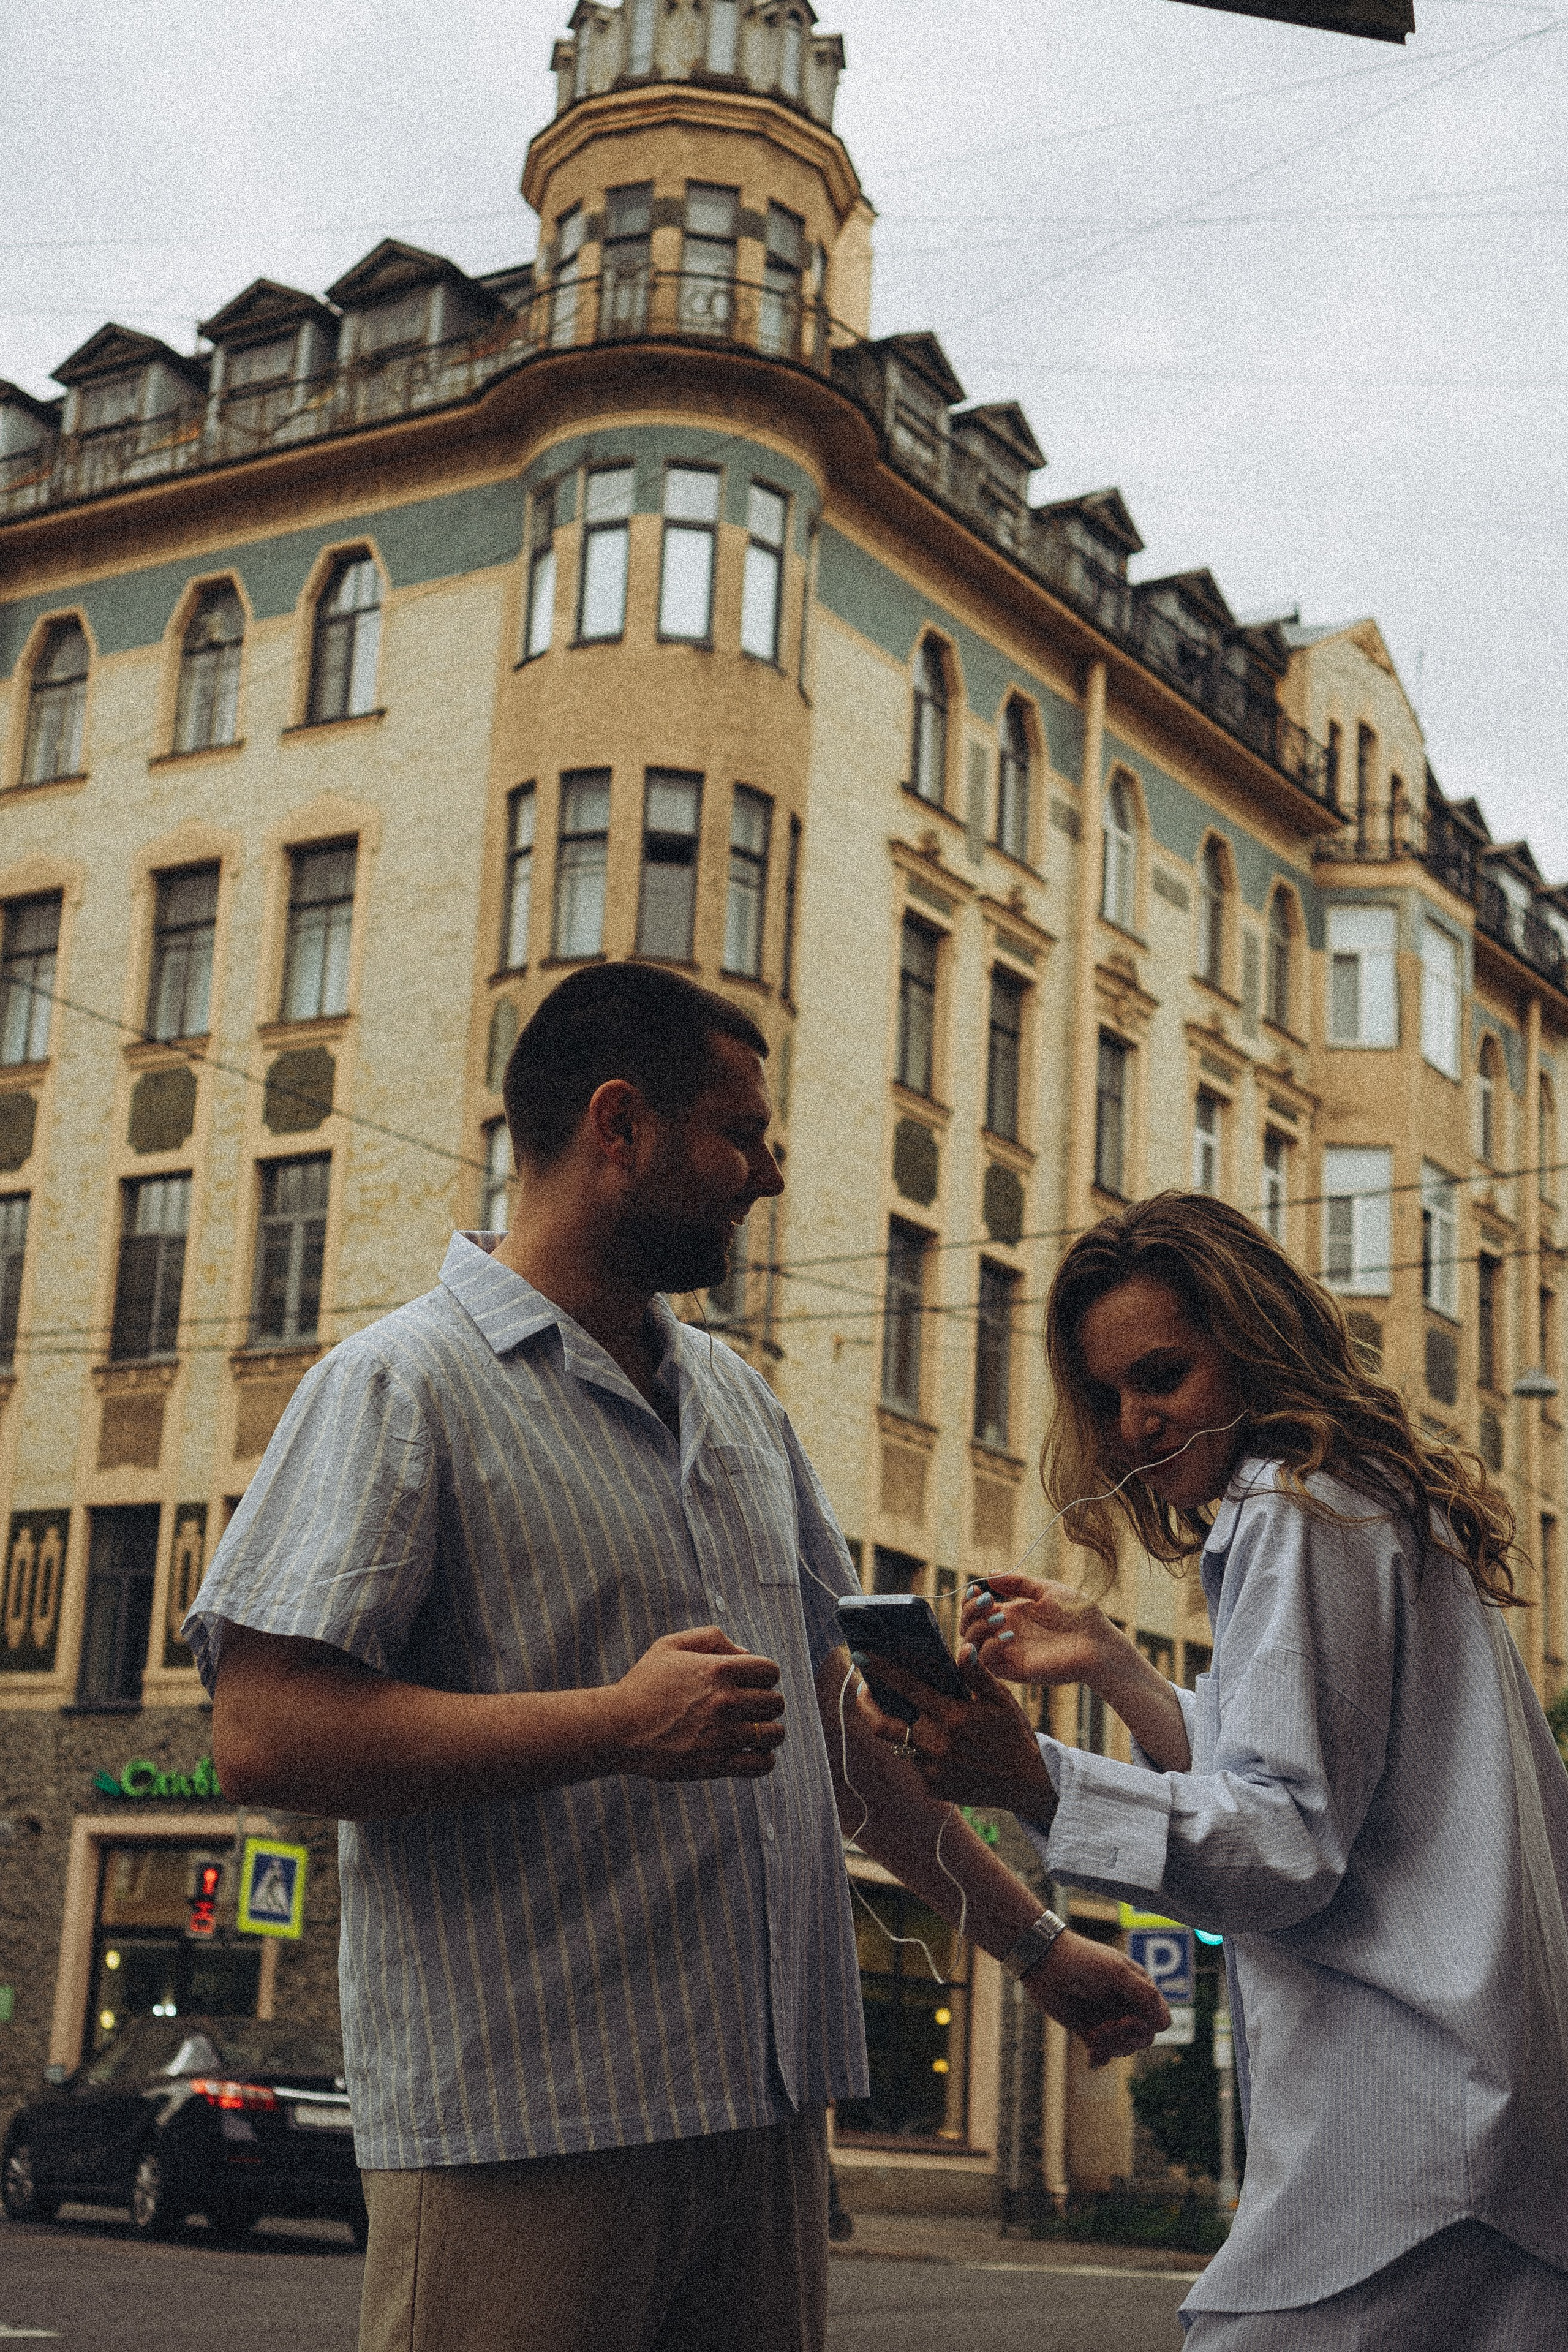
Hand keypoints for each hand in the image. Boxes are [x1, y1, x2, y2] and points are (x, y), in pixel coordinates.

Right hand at [611, 1628, 784, 1779]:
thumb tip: (746, 1653)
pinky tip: (752, 1753)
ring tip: (753, 1731)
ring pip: (774, 1734)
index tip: (749, 1683)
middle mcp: (726, 1701)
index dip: (763, 1675)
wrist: (617, 1728)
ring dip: (768, 1731)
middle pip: (776, 1702)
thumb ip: (712, 1638)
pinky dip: (763, 1760)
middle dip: (766, 1702)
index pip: (770, 1671)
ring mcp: (722, 1735)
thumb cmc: (644, 1684)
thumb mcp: (671, 1645)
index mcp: (719, 1670)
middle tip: (749, 1707)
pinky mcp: (716, 1763)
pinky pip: (761, 1765)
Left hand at [856, 1652, 1054, 1816]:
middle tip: (866, 1691)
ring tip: (909, 1714)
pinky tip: (935, 1744)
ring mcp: (932, 1770)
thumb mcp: (1001, 1700)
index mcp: (951, 1717)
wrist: (1026, 1784)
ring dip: (901, 1728)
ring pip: (899, 1745)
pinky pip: (915, 1765)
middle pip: (882, 1725)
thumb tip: (962, 1648)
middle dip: (868, 1706)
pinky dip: (919, 1751)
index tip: (861, 1656)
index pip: (906, 1688)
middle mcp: (936, 1745)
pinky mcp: (933, 1788)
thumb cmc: (1013, 1735)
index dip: (881, 1671)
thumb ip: (977, 1674)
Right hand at [959, 1575, 1119, 1689]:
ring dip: (976, 1628)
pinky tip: (1009, 1635)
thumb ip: (1018, 1583)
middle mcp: (1005, 1634)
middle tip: (988, 1601)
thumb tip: (990, 1574)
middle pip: (967, 1627)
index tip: (977, 1589)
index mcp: (1011, 1615)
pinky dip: (989, 1646)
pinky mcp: (1014, 1670)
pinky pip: (987, 1662)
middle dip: (970, 1611)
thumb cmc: (1078, 1613)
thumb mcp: (1046, 1590)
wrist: (1097, 1641)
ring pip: (970, 1646)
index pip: (975, 1610)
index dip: (970, 1600)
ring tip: (999, 1616)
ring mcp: (1008, 1653)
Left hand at [1024, 1930, 1170, 2064]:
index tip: (1125, 2019)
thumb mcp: (1115, 1972)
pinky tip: (1091, 2057)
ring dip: (1110, 2047)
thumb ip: (1143, 1994)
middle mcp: (1126, 2004)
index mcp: (1138, 1987)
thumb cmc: (1080, 1960)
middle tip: (1103, 2029)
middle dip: (1124, 2038)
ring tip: (1091, 2036)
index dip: (1146, 2026)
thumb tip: (1164, 2023)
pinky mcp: (1089, 2029)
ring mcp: (1108, 2018)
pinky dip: (1100, 2057)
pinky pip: (1104, 2053)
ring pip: (1124, 2047)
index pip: (1159, 2019)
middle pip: (1143, 2038)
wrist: (1043, 1963)